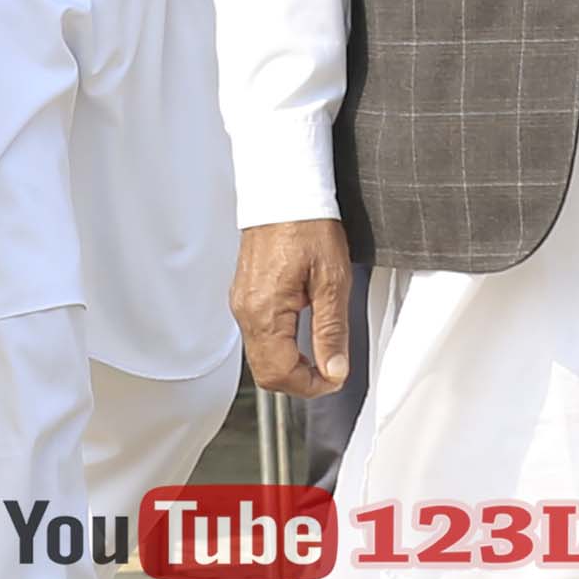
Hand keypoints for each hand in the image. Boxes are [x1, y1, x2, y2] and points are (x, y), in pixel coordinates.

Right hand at [233, 217, 353, 392]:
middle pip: (266, 374)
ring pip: (261, 358)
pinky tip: (301, 336)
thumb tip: (334, 370)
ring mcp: (242, 304)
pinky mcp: (244, 297)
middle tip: (330, 372)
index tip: (336, 378)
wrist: (284, 192)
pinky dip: (280, 348)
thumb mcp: (333, 281)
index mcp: (265, 311)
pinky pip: (258, 337)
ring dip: (290, 366)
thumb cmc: (307, 225)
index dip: (312, 386)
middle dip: (299, 381)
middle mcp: (246, 312)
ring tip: (320, 354)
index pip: (281, 373)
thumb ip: (332, 331)